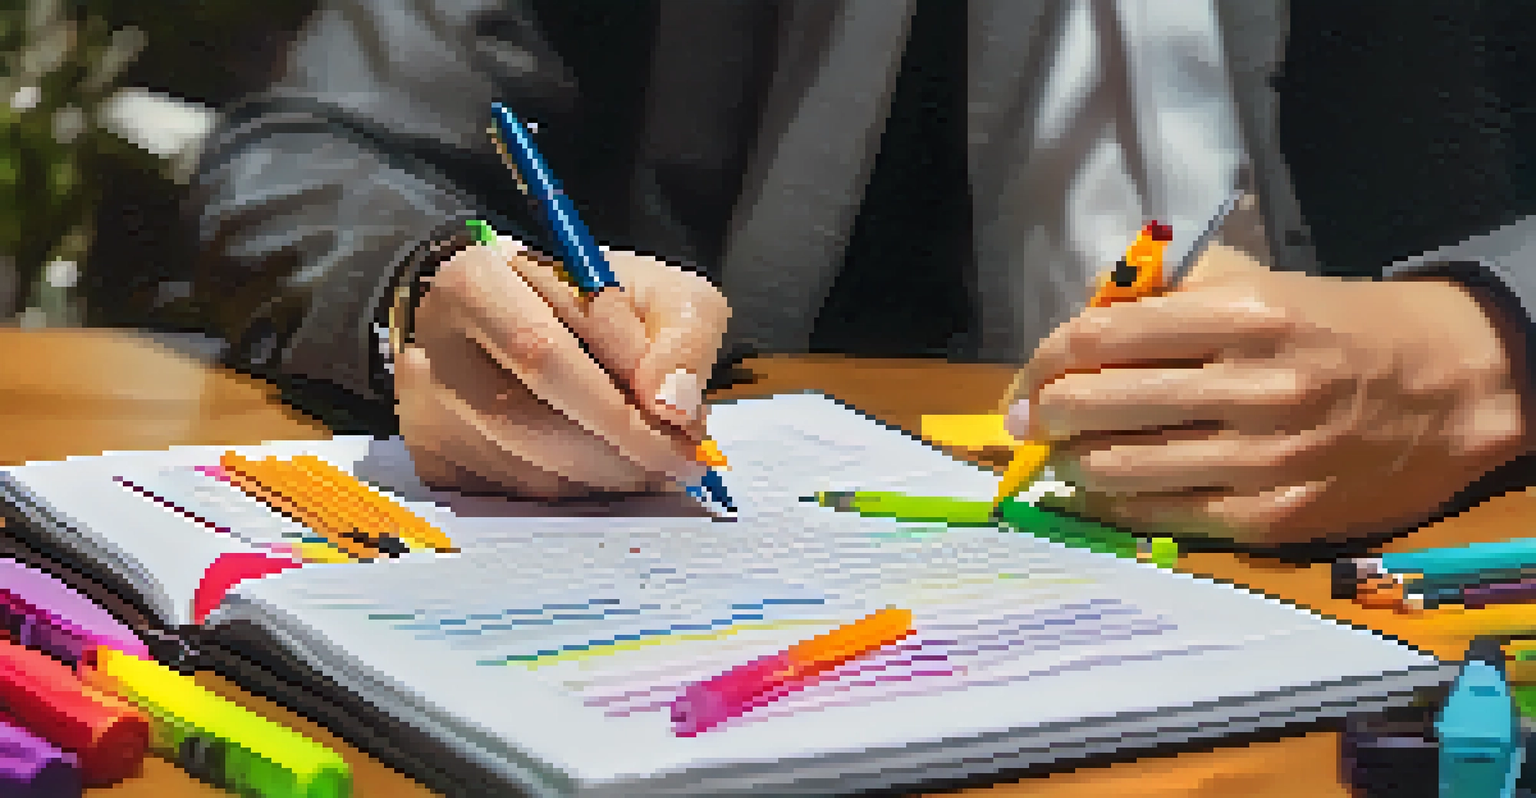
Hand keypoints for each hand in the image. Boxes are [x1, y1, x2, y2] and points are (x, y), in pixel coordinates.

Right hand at [393, 239, 728, 498]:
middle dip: (621, 451)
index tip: (685, 432)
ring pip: (527, 471)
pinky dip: (580, 493)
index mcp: (475, 283)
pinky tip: (609, 468)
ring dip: (607, 477)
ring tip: (654, 461)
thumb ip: (681, 336)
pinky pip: (519, 499)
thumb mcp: (657, 291)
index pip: (543, 352)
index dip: (621, 403)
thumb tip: (673, 407)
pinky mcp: (437, 465)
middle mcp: (433, 351)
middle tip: (681, 462)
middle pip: (529, 423)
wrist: (522, 319)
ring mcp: (426, 416)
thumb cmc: (593, 303)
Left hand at [1003, 244, 1530, 545]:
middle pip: (1099, 405)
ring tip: (1060, 455)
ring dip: (1071, 463)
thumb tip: (1080, 329)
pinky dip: (1114, 502)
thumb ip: (1171, 297)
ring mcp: (1265, 460)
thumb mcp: (1261, 283)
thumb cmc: (1339, 328)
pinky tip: (1098, 490)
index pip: (1102, 339)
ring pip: (1121, 467)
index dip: (1043, 361)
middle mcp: (1254, 387)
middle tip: (1030, 420)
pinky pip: (1164, 514)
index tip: (1027, 379)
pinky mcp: (1273, 518)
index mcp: (1245, 315)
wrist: (1451, 390)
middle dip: (1045, 415)